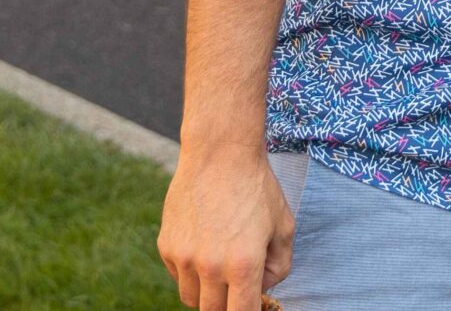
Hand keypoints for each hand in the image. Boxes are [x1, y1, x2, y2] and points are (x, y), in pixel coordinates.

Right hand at [158, 143, 293, 310]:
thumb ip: (279, 266)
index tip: (251, 307)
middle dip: (227, 306)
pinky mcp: (166, 247)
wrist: (220, 155)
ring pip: (191, 298)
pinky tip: (205, 246)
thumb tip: (262, 287)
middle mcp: (210, 266)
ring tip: (222, 266)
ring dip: (207, 292)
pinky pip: (178, 276)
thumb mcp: (284, 226)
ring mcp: (184, 258)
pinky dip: (191, 272)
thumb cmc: (257, 189)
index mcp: (243, 264)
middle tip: (238, 288)